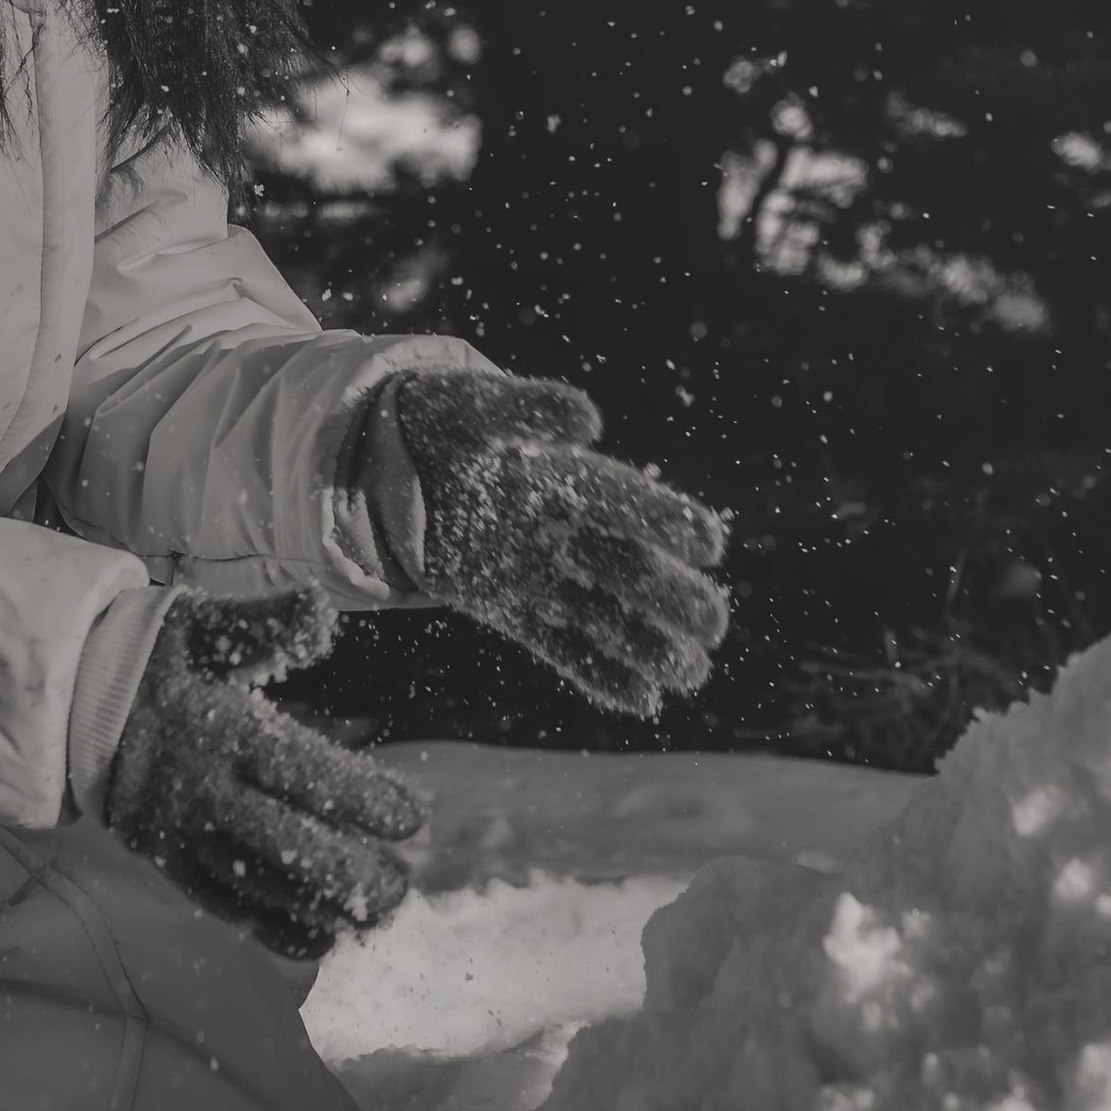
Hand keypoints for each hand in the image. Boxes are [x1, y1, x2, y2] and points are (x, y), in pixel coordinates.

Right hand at [103, 588, 422, 960]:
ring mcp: (181, 833)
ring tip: (378, 914)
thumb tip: (322, 612)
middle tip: (404, 885)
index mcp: (218, 728)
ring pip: (258, 884)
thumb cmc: (156, 657)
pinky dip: (271, 929)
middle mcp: (200, 789)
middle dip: (351, 871)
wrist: (72, 702)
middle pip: (284, 842)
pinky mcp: (168, 861)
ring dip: (323, 906)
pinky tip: (321, 938)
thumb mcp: (206, 624)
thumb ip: (265, 622)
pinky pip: (223, 907)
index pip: (301, 771)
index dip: (361, 798)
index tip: (412, 817)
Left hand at [387, 367, 729, 721]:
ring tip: (692, 675)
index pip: (628, 500)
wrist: (397, 463)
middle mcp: (567, 529)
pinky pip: (561, 645)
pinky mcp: (511, 608)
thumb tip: (587, 421)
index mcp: (570, 476)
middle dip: (674, 595)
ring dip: (650, 645)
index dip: (667, 520)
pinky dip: (599, 673)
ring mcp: (542, 572)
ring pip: (606, 614)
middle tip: (713, 624)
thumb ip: (528, 409)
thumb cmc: (446, 422)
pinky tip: (642, 702)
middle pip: (630, 566)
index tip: (708, 543)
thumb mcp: (477, 408)